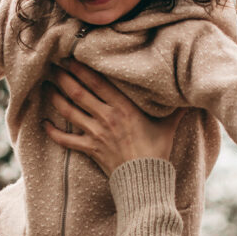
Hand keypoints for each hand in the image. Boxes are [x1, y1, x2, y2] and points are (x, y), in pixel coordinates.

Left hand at [43, 59, 183, 174]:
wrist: (146, 181)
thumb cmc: (158, 151)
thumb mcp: (169, 125)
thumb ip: (177, 107)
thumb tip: (193, 93)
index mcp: (124, 107)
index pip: (97, 82)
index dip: (81, 67)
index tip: (71, 54)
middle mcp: (106, 117)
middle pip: (78, 92)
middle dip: (63, 76)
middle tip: (53, 63)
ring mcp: (96, 134)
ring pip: (69, 111)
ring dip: (55, 96)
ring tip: (46, 84)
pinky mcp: (90, 149)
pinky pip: (66, 140)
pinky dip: (53, 132)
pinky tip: (43, 124)